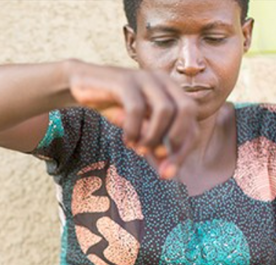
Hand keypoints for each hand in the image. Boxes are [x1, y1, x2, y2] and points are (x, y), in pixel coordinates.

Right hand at [68, 61, 198, 178]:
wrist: (82, 86)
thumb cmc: (116, 108)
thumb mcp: (139, 131)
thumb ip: (155, 150)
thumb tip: (168, 174)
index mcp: (172, 92)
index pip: (192, 122)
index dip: (184, 149)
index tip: (167, 171)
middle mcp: (163, 82)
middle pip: (188, 109)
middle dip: (176, 139)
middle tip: (158, 156)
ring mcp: (144, 79)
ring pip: (164, 110)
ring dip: (153, 137)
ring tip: (139, 149)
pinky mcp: (124, 81)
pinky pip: (136, 108)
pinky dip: (133, 130)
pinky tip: (126, 140)